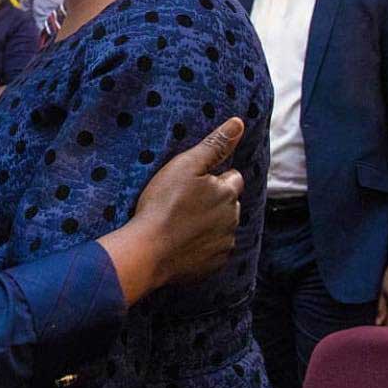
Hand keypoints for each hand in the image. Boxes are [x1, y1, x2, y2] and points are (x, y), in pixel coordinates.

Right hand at [129, 118, 245, 288]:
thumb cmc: (162, 204)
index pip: (233, 177)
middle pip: (229, 203)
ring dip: (209, 223)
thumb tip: (239, 123)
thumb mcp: (185, 166)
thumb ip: (214, 144)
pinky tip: (182, 242)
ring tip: (180, 223)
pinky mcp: (215, 264)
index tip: (193, 182)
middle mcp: (233, 218)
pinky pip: (214, 249)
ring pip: (223, 226)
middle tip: (184, 202)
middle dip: (214, 200)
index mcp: (227, 192)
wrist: (148, 251)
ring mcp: (224, 243)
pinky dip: (203, 245)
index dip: (214, 176)